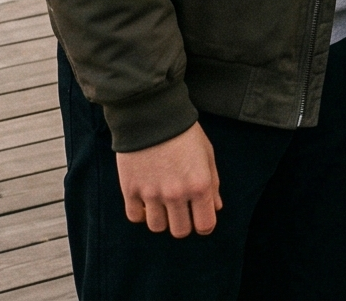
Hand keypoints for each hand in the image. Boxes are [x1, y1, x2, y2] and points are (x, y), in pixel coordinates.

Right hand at [115, 122, 219, 236]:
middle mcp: (176, 194)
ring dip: (161, 218)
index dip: (203, 224)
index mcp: (199, 185)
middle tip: (180, 209)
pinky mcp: (130, 190)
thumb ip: (213, 184)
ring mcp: (151, 194)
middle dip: (182, 223)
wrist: (151, 114)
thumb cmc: (184, 132)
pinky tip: (145, 200)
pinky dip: (141, 212)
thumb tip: (215, 208)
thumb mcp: (207, 154)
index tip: (199, 217)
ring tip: (161, 203)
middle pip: (180, 231)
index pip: (205, 226)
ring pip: (157, 227)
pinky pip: (135, 217)